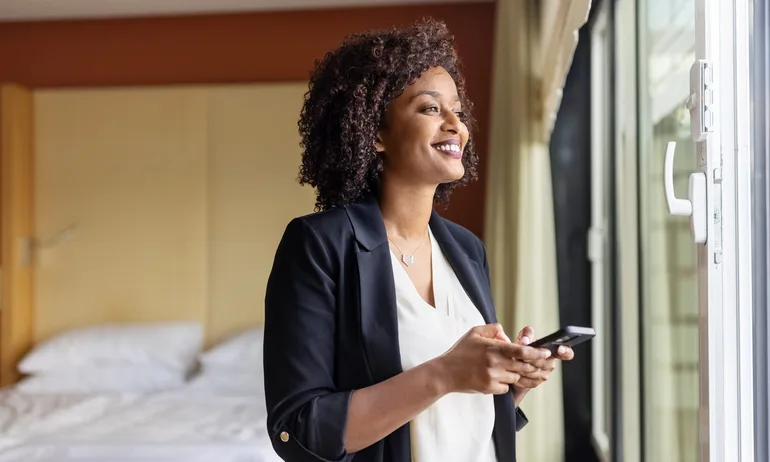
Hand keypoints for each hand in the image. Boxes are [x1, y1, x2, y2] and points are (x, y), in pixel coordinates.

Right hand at [435, 324, 551, 394]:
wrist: (445, 373)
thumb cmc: (460, 352)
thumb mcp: (474, 333)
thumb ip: (493, 329)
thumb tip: (506, 334)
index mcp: (493, 348)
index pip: (522, 351)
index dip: (537, 352)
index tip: (546, 352)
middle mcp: (495, 363)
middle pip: (524, 366)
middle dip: (535, 365)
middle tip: (544, 363)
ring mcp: (493, 377)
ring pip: (517, 377)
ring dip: (520, 374)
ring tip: (520, 370)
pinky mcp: (490, 388)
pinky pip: (506, 386)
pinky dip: (507, 382)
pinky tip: (502, 377)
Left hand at [513, 326, 574, 392]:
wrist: (512, 366)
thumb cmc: (521, 349)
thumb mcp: (524, 338)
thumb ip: (527, 334)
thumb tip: (526, 340)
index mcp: (551, 350)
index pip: (566, 353)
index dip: (566, 352)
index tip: (560, 349)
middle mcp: (550, 363)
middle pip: (545, 363)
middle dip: (532, 359)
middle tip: (521, 356)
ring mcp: (544, 374)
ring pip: (536, 372)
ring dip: (524, 368)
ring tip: (515, 363)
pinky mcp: (536, 382)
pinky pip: (529, 380)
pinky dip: (520, 375)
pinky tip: (515, 371)